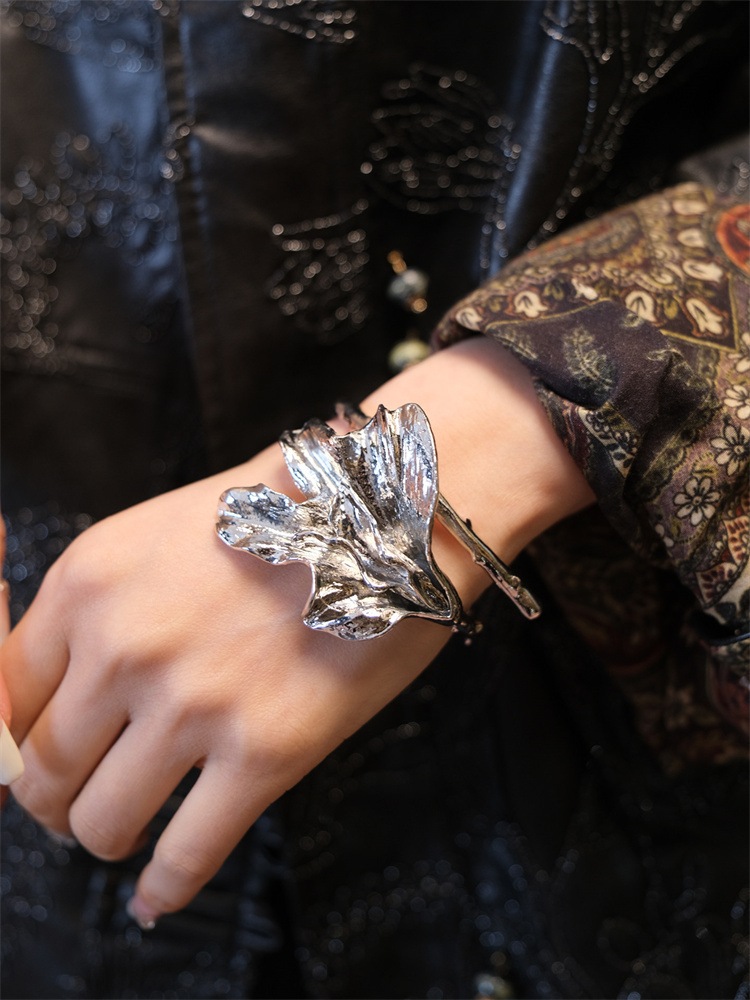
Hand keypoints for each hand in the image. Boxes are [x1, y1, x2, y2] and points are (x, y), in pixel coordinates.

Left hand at [0, 339, 592, 926]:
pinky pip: (188, 853)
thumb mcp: (161, 535)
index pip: (6, 697)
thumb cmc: (285, 512)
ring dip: (106, 837)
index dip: (18, 743)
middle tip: (82, 801)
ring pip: (100, 823)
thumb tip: (69, 693)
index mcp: (88, 581)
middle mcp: (125, 645)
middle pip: (43, 772)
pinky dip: (167, 887)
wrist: (392, 508)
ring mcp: (193, 702)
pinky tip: (160, 894)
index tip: (42, 759)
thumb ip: (102, 609)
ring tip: (128, 832)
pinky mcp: (266, 752)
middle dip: (55, 800)